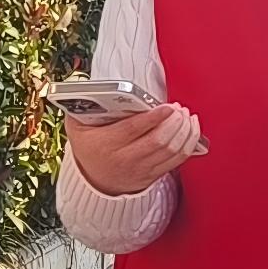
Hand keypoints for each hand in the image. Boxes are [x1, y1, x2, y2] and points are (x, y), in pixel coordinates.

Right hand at [66, 100, 201, 196]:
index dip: (153, 118)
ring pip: (171, 151)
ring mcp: (142, 169)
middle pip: (158, 141)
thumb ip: (80, 107)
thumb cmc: (89, 147)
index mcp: (106, 144)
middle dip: (174, 123)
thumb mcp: (76, 127)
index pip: (133, 130)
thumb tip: (89, 87)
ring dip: (184, 132)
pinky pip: (178, 160)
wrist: (95, 181)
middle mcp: (125, 159)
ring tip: (186, 116)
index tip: (167, 106)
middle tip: (179, 108)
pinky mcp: (154, 175)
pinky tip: (191, 129)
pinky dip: (189, 144)